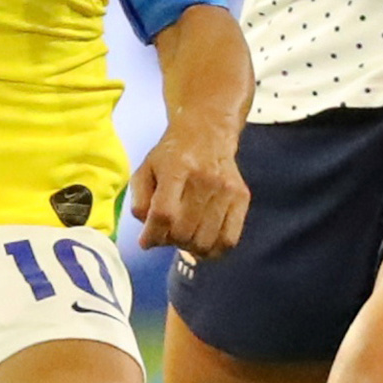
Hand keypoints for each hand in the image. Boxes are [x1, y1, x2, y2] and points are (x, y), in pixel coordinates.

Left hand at [130, 118, 247, 256]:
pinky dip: (213, 249)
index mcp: (176, 168)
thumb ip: (140, 202)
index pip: (164, 214)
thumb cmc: (170, 156)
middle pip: (184, 231)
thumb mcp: (144, 170)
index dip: (153, 235)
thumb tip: (148, 235)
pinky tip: (202, 241)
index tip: (146, 241)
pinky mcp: (242, 197)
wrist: (207, 133)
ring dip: (189, 247)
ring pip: (206, 241)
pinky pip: (229, 239)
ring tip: (183, 236)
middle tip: (165, 234)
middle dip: (169, 241)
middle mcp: (204, 179)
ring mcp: (226, 189)